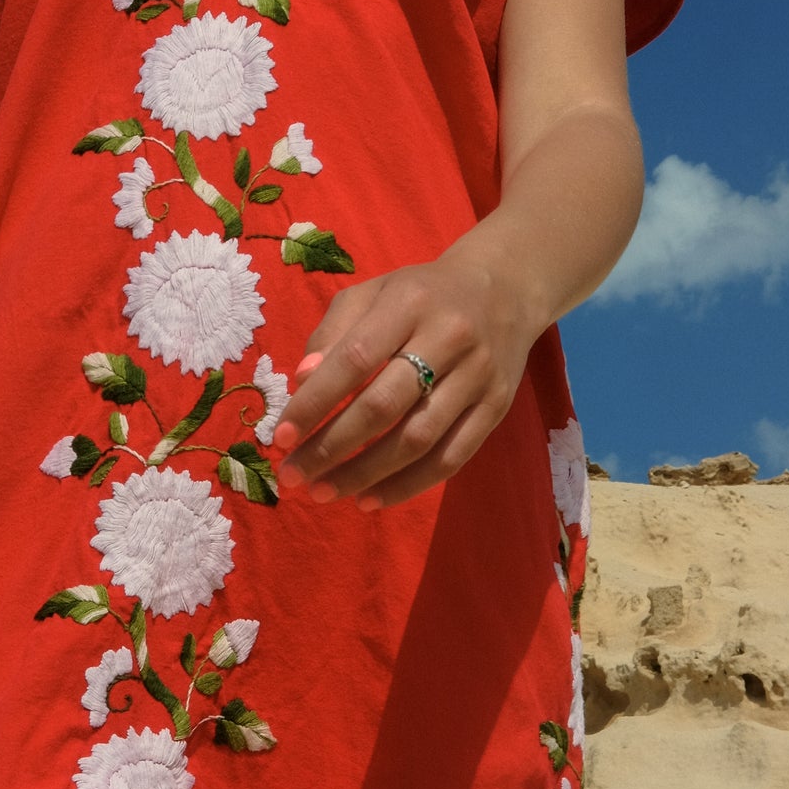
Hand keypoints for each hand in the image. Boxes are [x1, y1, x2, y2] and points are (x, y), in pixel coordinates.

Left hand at [270, 236, 540, 512]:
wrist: (506, 289)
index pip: (355, 359)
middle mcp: (449, 338)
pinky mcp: (497, 408)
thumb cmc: (422, 294)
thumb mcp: (373, 293)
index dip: (316, 402)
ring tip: (324, 492)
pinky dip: (408, 485)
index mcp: (409, 303)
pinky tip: (370, 499)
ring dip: (366, 474)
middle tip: (295, 474)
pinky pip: (451, 458)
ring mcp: (478, 377)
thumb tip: (302, 382)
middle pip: (385, 405)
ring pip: (418, 439)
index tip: (282, 436)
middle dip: (333, 446)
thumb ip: (333, 333)